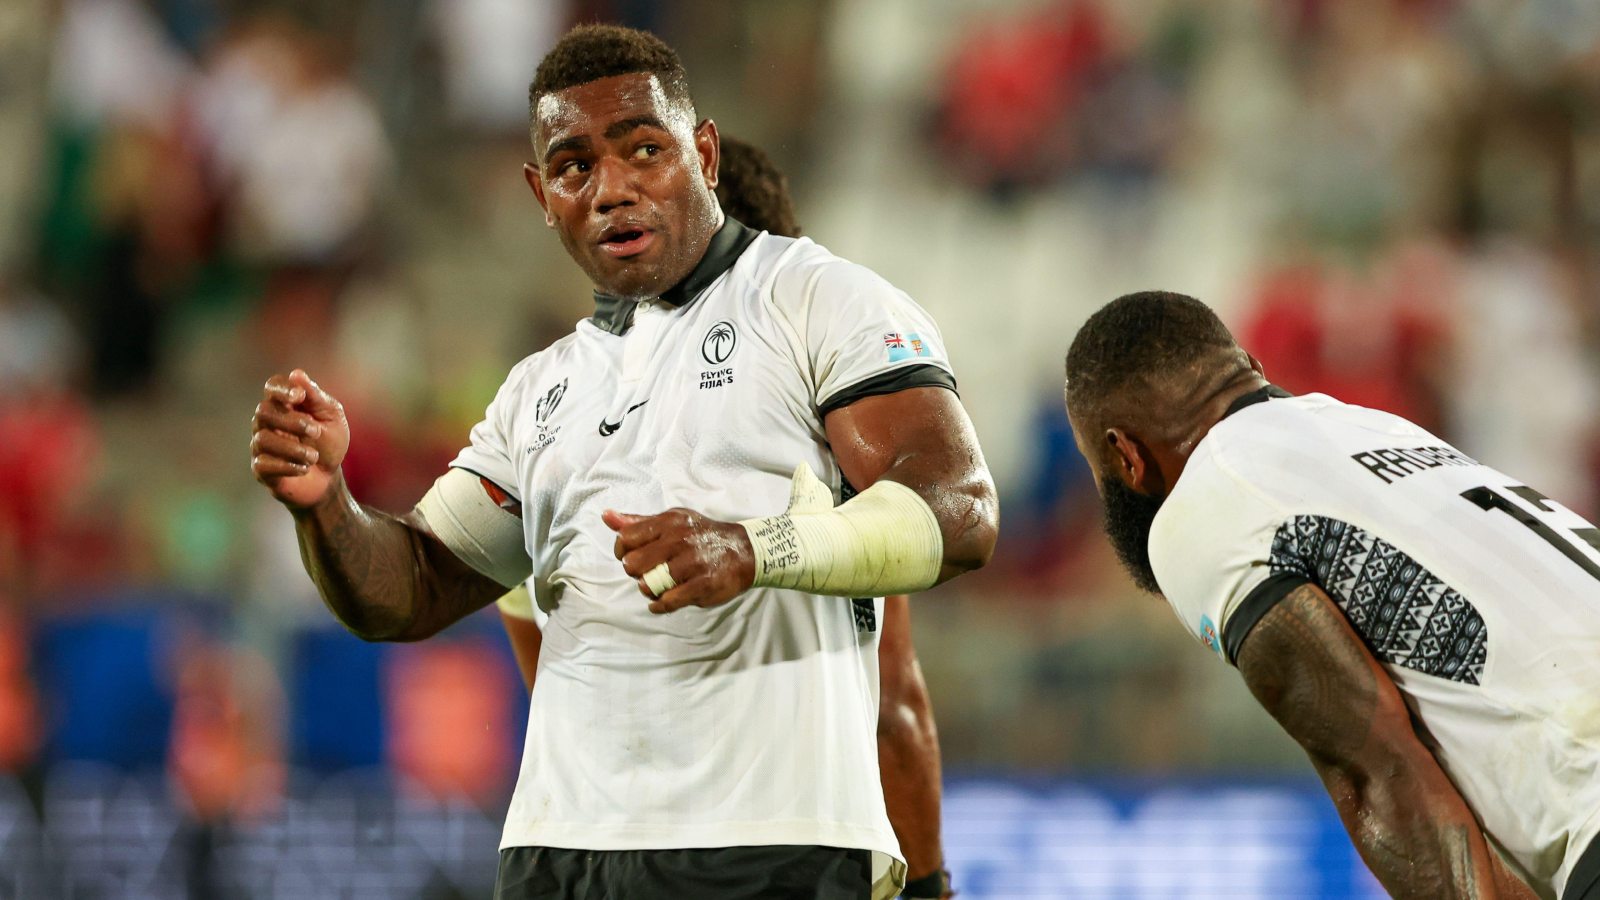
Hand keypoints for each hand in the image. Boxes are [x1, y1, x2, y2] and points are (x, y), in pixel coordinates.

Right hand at [250, 369, 350, 509]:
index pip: (273, 386)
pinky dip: (287, 466)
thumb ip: (316, 397)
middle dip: (292, 421)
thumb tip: (297, 374)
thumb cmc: (329, 445)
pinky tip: (303, 468)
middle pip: (263, 411)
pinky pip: (263, 463)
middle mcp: (267, 422)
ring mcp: (261, 445)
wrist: (328, 480)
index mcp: (286, 404)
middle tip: (315, 431)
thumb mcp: (332, 418)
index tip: (299, 396)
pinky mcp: (261, 469)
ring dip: (293, 448)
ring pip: (263, 439)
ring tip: (313, 457)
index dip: (281, 388)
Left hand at [603, 508, 755, 613]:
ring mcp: (691, 563)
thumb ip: (638, 522)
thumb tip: (606, 516)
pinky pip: (668, 601)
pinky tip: (661, 602)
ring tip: (658, 586)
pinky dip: (659, 605)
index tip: (631, 557)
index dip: (622, 552)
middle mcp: (679, 539)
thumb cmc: (701, 536)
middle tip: (648, 573)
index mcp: (669, 522)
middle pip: (633, 564)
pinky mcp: (702, 584)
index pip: (626, 538)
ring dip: (649, 590)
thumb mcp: (672, 521)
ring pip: (648, 585)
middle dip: (635, 573)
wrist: (745, 551)